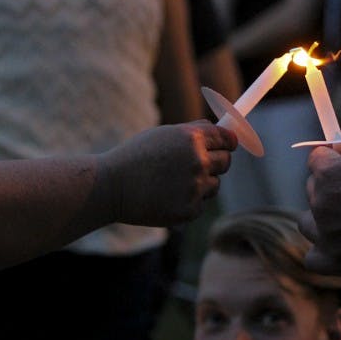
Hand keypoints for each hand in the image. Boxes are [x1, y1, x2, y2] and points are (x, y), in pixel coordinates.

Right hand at [100, 121, 236, 226]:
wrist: (111, 187)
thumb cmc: (135, 157)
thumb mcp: (162, 135)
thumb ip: (192, 132)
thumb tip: (222, 130)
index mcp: (192, 138)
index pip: (226, 138)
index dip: (229, 142)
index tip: (229, 146)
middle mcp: (198, 161)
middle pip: (226, 161)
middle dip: (217, 162)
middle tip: (198, 165)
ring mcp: (195, 187)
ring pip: (214, 184)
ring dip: (201, 183)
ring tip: (172, 183)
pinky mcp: (189, 210)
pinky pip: (200, 204)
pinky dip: (188, 202)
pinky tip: (166, 197)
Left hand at [299, 142, 340, 277]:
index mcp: (328, 173)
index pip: (317, 159)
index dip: (331, 157)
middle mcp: (321, 202)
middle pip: (312, 189)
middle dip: (328, 186)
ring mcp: (325, 234)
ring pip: (306, 223)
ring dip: (319, 218)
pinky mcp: (334, 261)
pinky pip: (312, 259)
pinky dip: (321, 252)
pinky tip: (335, 246)